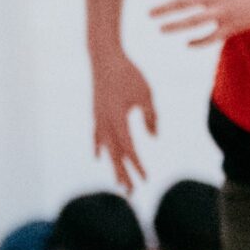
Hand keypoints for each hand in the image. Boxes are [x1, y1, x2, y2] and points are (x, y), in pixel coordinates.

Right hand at [89, 46, 158, 191]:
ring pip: (106, 147)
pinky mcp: (96, 112)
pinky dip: (98, 147)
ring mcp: (98, 117)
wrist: (103, 56)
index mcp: (117, 118)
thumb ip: (150, 116)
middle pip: (114, 153)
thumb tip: (153, 135)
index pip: (128, 148)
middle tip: (130, 193)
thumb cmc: (128, 74)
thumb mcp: (146, 94)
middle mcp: (104, 121)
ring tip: (119, 182)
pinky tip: (97, 157)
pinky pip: (97, 135)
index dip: (136, 165)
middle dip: (123, 173)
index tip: (145, 179)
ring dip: (112, 165)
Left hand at [148, 0, 249, 46]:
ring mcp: (224, 10)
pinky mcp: (234, 25)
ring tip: (160, 29)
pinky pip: (212, 37)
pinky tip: (187, 43)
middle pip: (181, 3)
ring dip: (174, 26)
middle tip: (149, 14)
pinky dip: (198, 42)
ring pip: (193, 22)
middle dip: (162, 9)